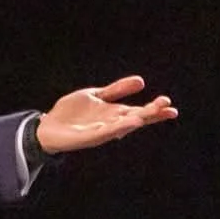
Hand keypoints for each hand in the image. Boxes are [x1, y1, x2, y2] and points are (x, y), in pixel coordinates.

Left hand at [37, 76, 177, 153]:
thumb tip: (141, 81)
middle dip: (151, 113)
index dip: (154, 109)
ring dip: (136, 121)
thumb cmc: (73, 113)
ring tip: (149, 114)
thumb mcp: (96, 95)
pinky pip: (105, 132)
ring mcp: (101, 131)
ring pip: (122, 127)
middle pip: (135, 118)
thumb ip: (117, 89)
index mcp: (115, 113)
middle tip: (167, 107)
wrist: (49, 125)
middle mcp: (111, 124)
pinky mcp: (88, 137)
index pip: (139, 110)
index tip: (169, 104)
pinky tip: (128, 123)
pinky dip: (117, 128)